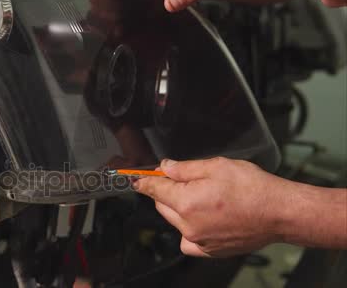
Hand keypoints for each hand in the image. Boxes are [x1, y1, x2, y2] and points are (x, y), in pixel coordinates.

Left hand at [133, 157, 293, 256]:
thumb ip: (184, 168)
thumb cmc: (253, 188)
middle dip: (167, 191)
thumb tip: (165, 167)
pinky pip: (188, 241)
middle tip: (183, 180)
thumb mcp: (215, 166)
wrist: (280, 212)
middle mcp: (188, 225)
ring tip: (203, 198)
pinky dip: (188, 230)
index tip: (137, 178)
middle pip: (163, 205)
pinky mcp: (210, 251)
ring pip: (174, 221)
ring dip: (178, 209)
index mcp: (186, 202)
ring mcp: (199, 241)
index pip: (154, 190)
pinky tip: (202, 219)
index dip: (145, 181)